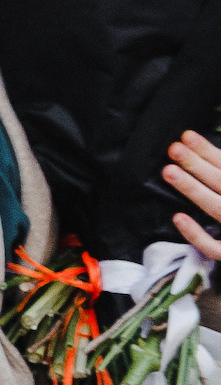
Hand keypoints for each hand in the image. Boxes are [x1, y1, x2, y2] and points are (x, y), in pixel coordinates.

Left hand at [168, 131, 220, 257]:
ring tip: (168, 172)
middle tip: (174, 149)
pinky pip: (216, 248)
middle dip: (198, 165)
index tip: (186, 136)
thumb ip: (220, 169)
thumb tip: (201, 150)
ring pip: (218, 209)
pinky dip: (198, 235)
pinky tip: (178, 217)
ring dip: (194, 190)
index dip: (208, 151)